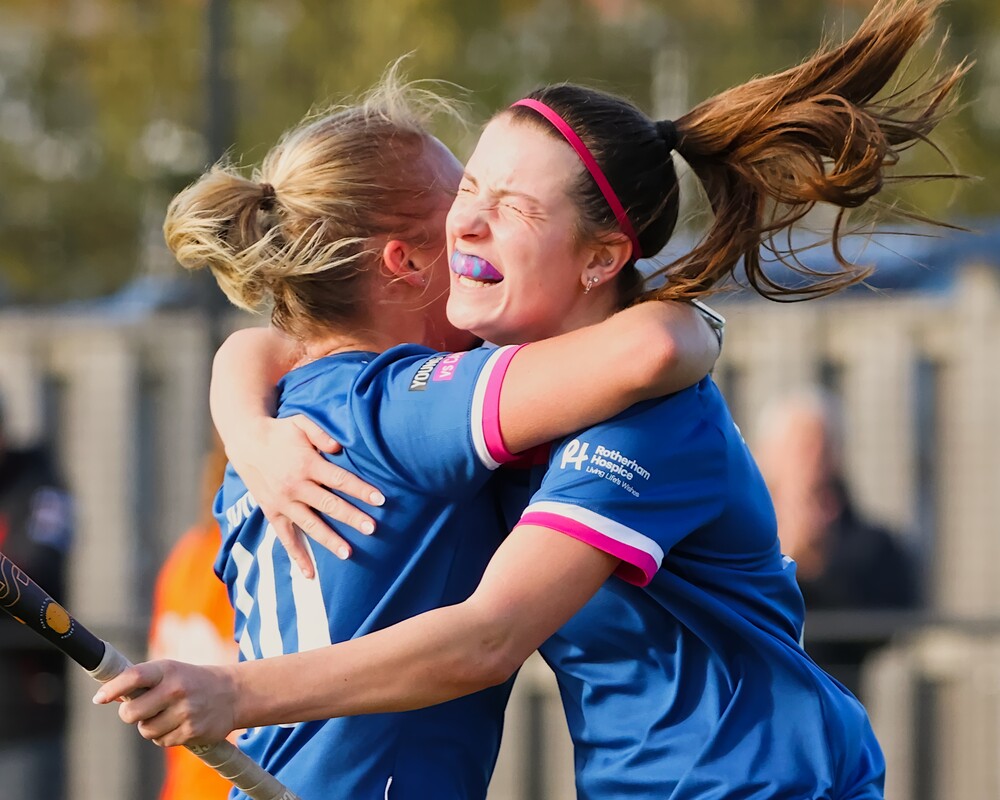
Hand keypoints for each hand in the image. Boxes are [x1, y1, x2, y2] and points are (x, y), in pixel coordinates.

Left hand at [93, 661, 236, 747]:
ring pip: (146, 730)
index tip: (99, 698)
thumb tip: (105, 695)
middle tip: (139, 710)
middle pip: (131, 713)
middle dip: (129, 714)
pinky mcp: (192, 732)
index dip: (113, 689)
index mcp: (168, 670)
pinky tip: (179, 723)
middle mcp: (176, 689)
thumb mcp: (171, 671)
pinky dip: (165, 735)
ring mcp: (185, 712)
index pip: (133, 677)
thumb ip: (142, 681)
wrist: (232, 694)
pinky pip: (162, 741)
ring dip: (150, 726)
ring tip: (167, 715)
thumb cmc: (191, 681)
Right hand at [227, 415, 385, 576]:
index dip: (360, 489)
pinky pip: (285, 538)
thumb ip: (321, 434)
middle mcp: (295, 486)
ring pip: (310, 525)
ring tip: (348, 553)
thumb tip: (339, 447)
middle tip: (372, 528)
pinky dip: (296, 556)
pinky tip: (309, 574)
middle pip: (328, 504)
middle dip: (351, 517)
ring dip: (329, 539)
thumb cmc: (281, 432)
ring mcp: (283, 502)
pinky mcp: (272, 512)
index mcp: (306, 464)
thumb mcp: (301, 423)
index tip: (380, 499)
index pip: (339, 479)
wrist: (245, 441)